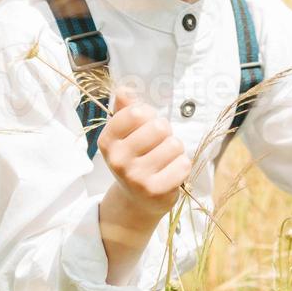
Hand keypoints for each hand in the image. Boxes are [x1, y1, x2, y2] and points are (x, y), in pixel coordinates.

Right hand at [97, 86, 191, 220]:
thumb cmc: (135, 157)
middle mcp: (118, 160)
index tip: (145, 125)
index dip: (148, 114)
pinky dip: (182, 166)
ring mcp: (136, 178)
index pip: (136, 112)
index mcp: (108, 140)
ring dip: (175, 149)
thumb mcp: (125, 134)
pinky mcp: (156, 191)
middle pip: (159, 127)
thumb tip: (124, 89)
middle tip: (158, 144)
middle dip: (165, 132)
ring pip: (174, 145)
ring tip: (164, 158)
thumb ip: (125, 108)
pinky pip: (183, 164)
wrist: (136, 201)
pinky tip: (170, 172)